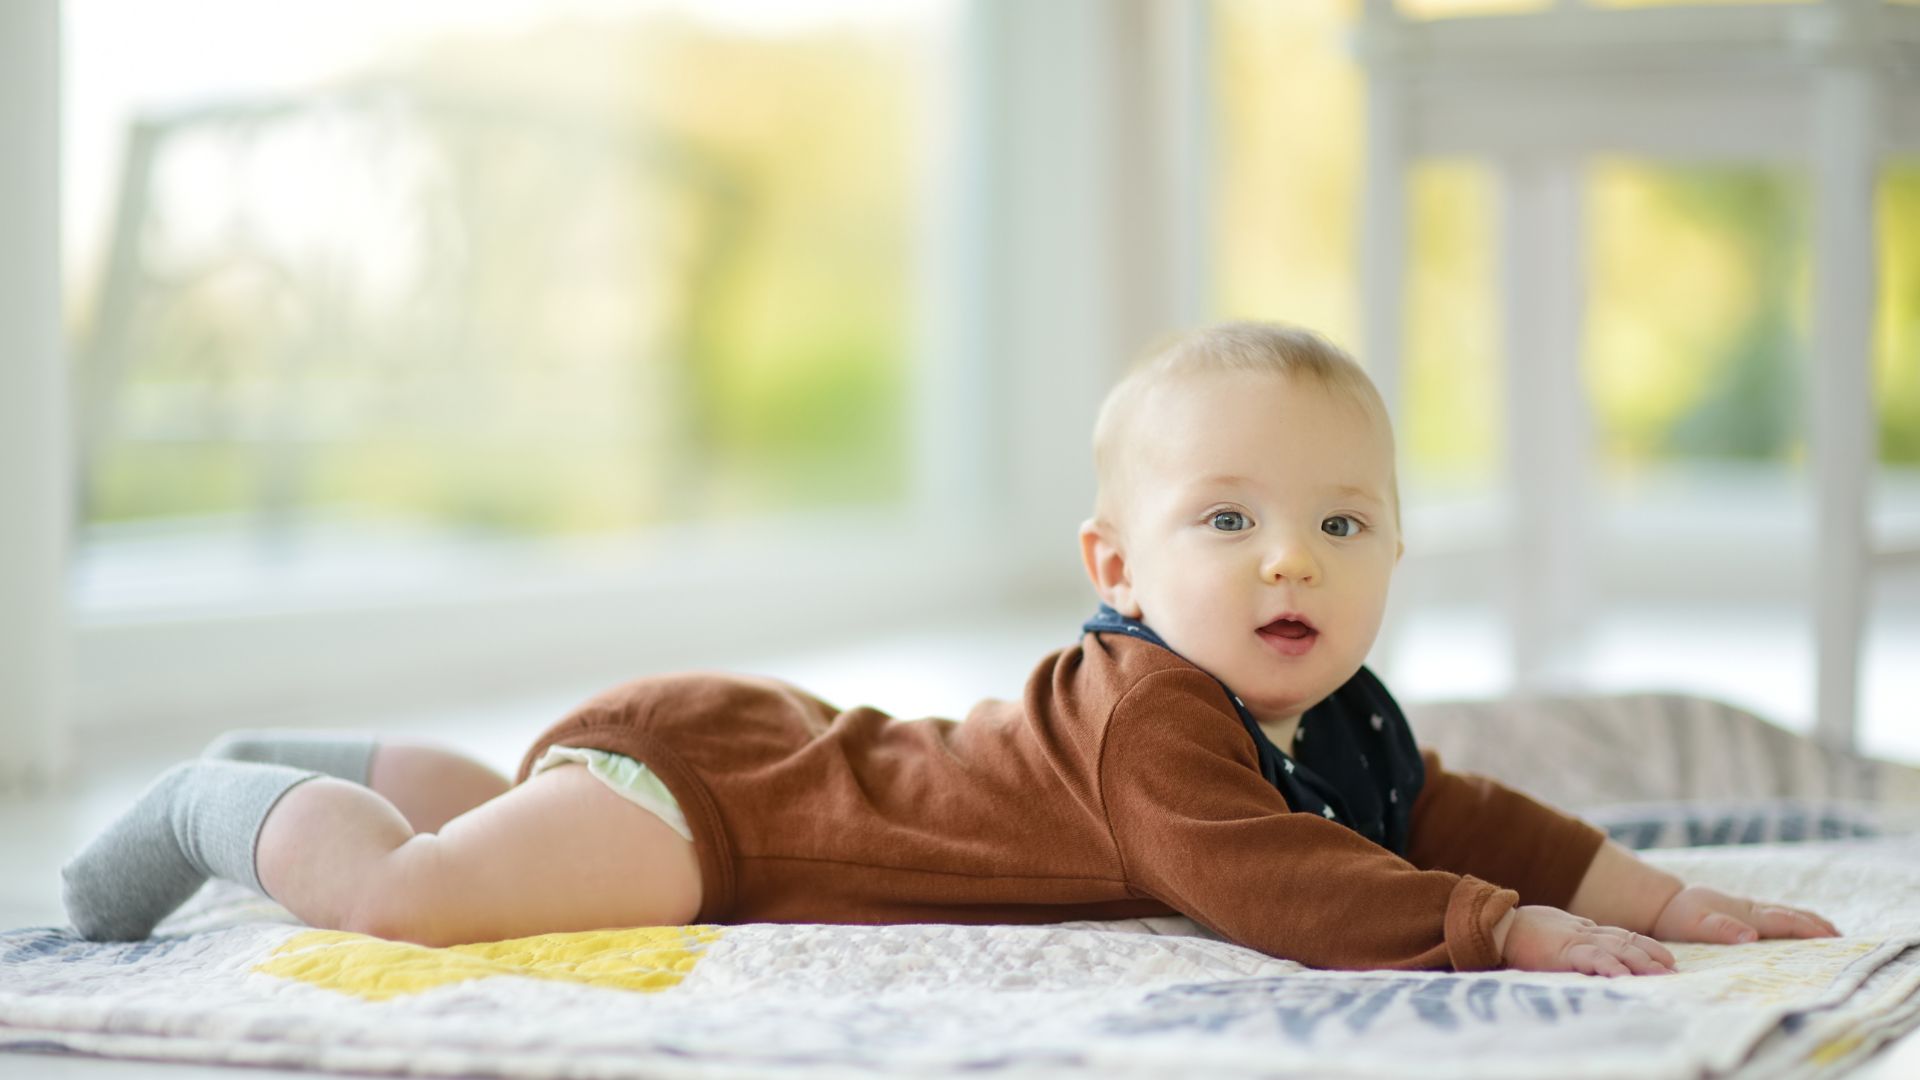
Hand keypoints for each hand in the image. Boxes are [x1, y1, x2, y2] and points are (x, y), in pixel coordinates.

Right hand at [1495, 905, 1675, 976]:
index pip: (1624, 935)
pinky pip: (1594, 958)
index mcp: (1584, 929)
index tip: (1668, 959)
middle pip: (1629, 941)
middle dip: (1654, 956)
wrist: (1498, 925)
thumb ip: (1574, 939)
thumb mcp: (1555, 932)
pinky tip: (1626, 976)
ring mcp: (1577, 939)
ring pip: (1619, 948)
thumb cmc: (1521, 931)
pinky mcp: (1565, 951)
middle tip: (1675, 972)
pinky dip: (1612, 966)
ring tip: (1662, 975)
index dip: (1648, 946)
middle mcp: (1586, 932)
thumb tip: (1589, 953)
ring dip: (1643, 962)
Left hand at [1651, 885, 1838, 944]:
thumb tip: (1751, 936)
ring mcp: (1749, 909)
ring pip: (1787, 914)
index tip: (1832, 939)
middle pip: (1792, 915)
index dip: (1808, 930)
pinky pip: (1776, 917)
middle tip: (1846, 940)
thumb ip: (1719, 929)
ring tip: (1833, 935)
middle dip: (1819, 926)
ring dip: (1811, 923)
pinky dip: (1795, 922)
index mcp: (1745, 913)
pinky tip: (1800, 930)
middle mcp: (1751, 909)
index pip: (1784, 921)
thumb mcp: (1693, 925)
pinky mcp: (1743, 912)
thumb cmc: (1678, 918)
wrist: (1663, 903)